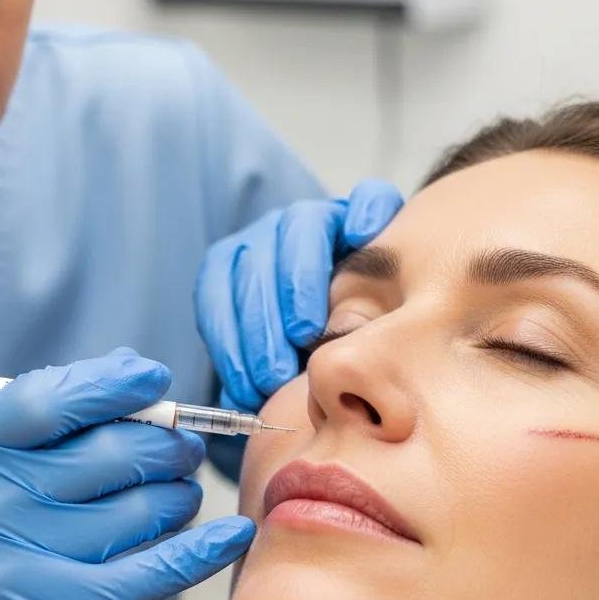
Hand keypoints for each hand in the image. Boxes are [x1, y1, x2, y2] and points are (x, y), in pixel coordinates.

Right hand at [0, 349, 253, 599]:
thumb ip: (51, 413)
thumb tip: (129, 365)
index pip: (50, 399)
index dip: (113, 384)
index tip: (156, 378)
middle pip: (111, 453)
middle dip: (166, 445)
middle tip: (183, 450)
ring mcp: (19, 557)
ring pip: (139, 509)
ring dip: (178, 496)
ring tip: (180, 495)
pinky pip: (148, 571)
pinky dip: (199, 551)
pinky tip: (230, 537)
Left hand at [196, 180, 403, 410]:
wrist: (381, 319)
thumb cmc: (319, 354)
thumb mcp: (284, 365)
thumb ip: (264, 374)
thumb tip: (241, 402)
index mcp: (242, 264)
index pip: (217, 285)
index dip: (225, 338)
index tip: (245, 385)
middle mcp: (275, 235)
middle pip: (255, 260)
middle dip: (258, 324)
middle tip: (273, 374)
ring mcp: (321, 218)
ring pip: (300, 227)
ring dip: (299, 280)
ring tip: (310, 332)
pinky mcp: (370, 210)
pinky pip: (368, 198)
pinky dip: (366, 211)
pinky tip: (365, 237)